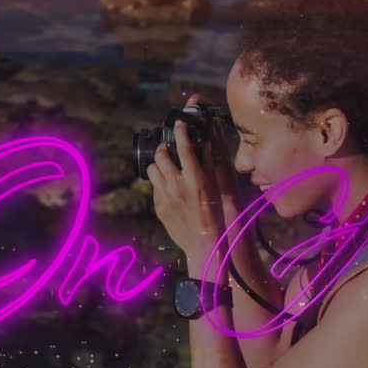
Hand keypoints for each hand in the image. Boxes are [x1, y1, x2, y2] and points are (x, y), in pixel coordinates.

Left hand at [147, 94, 226, 260]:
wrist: (204, 243)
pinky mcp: (158, 206)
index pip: (184, 147)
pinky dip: (160, 183)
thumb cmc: (214, 214)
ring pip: (153, 169)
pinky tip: (169, 188)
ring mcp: (165, 196)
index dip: (180, 131)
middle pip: (161, 155)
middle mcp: (178, 185)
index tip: (178, 124)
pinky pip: (154, 187)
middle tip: (168, 149)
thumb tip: (207, 143)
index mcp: (195, 178)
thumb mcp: (215, 187)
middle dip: (163, 149)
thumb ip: (208, 163)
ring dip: (158, 165)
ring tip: (166, 167)